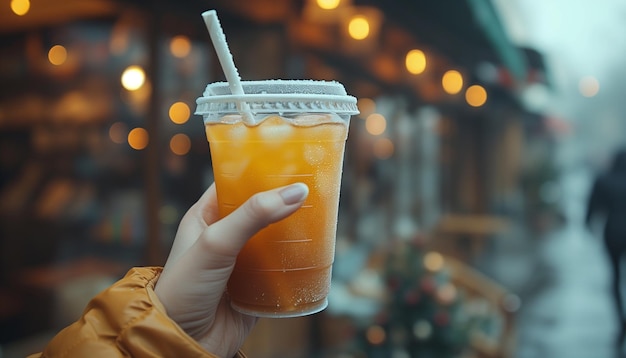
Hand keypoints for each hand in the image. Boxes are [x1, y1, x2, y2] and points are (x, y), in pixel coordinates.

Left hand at [154, 182, 308, 356]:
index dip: (259, 171)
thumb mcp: (215, 243)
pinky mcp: (257, 287)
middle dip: (284, 200)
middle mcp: (225, 237)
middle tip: (314, 186)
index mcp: (206, 217)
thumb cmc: (183, 289)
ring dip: (294, 231)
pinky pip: (282, 270)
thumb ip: (253, 216)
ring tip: (322, 215)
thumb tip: (296, 192)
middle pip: (261, 210)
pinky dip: (297, 262)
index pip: (235, 183)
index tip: (289, 160)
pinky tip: (315, 252)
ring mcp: (242, 262)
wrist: (182, 342)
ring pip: (275, 239)